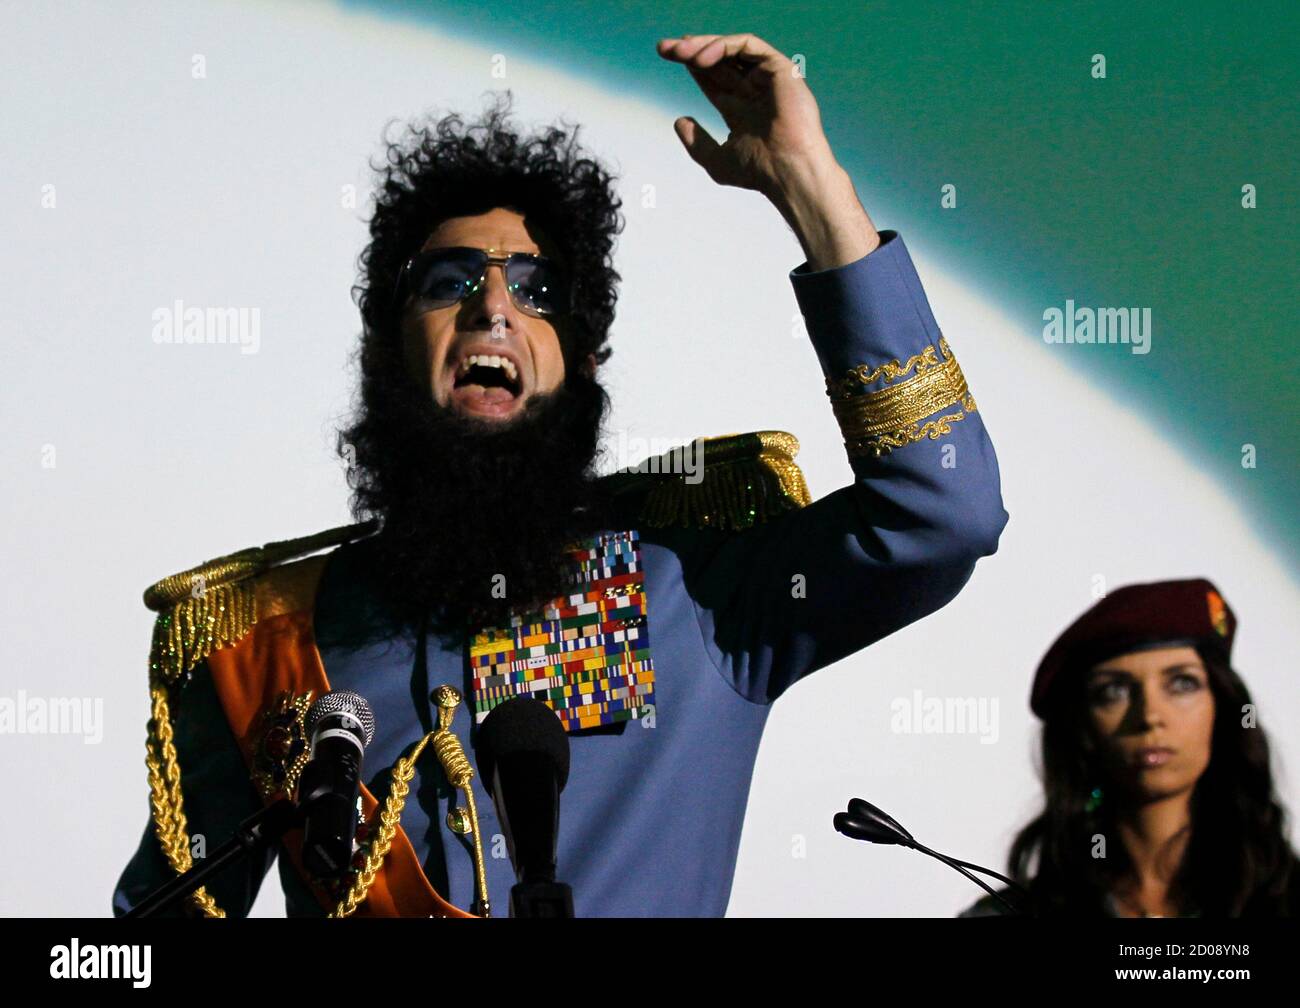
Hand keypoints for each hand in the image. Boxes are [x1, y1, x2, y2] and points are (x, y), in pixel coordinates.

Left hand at [657, 33, 878, 268]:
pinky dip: (724, 46)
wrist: (786, 171)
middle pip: (719, 61)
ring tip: (679, 51)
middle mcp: (755, 91)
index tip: (666, 56)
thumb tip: (679, 121)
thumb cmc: (757, 172)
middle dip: (690, 51)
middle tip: (664, 48)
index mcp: (742, 109)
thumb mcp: (716, 160)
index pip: (713, 79)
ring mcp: (768, 79)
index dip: (691, 66)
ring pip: (732, 49)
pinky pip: (748, 46)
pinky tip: (702, 58)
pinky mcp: (780, 69)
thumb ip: (696, 143)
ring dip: (703, 45)